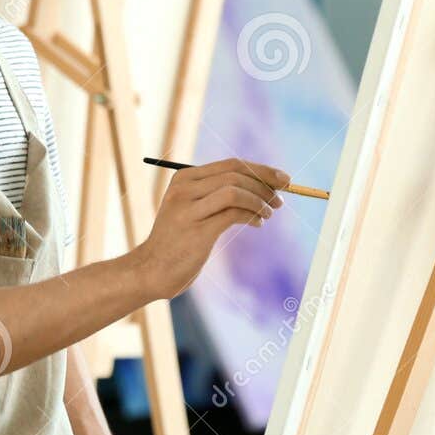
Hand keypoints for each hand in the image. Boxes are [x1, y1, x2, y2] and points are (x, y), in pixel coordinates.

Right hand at [132, 157, 289, 298]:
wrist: (152, 270)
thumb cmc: (178, 241)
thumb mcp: (192, 209)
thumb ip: (216, 194)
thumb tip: (262, 184)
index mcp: (183, 178)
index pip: (230, 164)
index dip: (261, 170)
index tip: (282, 179)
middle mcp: (184, 189)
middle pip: (235, 174)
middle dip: (265, 183)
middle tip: (281, 198)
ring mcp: (188, 209)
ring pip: (235, 191)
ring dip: (260, 200)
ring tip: (269, 213)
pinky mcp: (197, 231)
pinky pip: (234, 214)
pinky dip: (253, 216)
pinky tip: (258, 223)